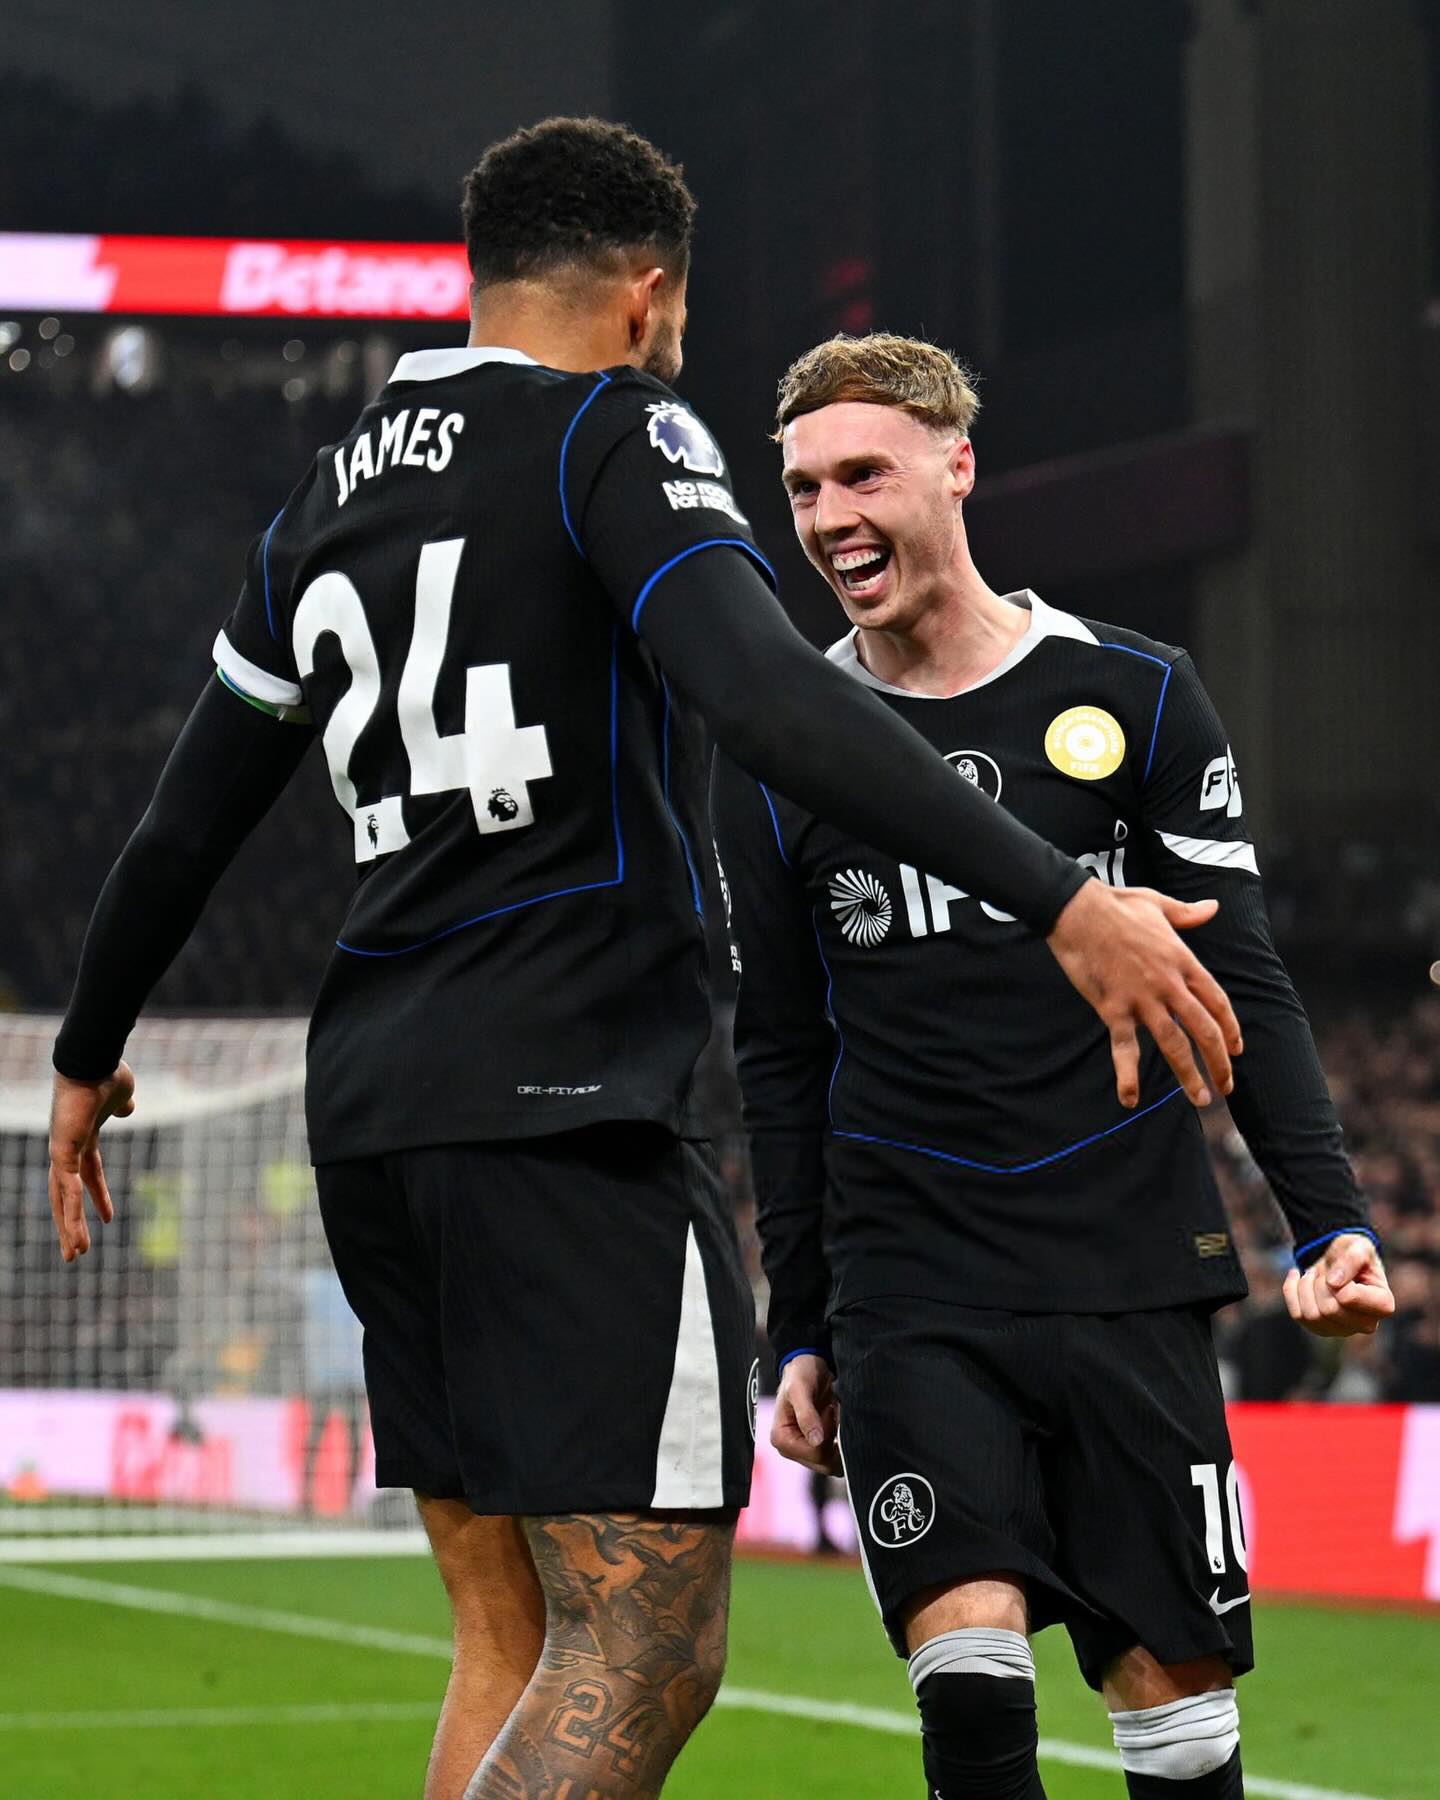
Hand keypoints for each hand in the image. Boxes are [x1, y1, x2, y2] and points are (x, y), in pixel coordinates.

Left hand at [48, 1062, 135, 1262]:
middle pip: (66, 1195)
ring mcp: (61, 1150)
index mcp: (82, 1138)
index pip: (88, 1175)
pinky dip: (69, 1210)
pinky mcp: (61, 1150)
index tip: (108, 1220)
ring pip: (62, 1198)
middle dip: (71, 1223)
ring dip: (68, 1227)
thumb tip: (128, 1108)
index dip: (98, 1197)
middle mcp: (67, 1147)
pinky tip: (74, 1231)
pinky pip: (66, 1187)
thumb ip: (122, 1106)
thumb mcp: (122, 1094)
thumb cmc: (107, 1072)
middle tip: (76, 1252)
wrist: (93, 1059)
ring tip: (75, 1255)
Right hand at [771, 1353, 841, 1474]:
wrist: (808, 1366)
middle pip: (823, 1463)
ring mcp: (804, 1450)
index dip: (827, 1433)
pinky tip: (836, 1420)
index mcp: (781, 1439)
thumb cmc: (800, 1374)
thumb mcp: (800, 1389)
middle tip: (832, 1411)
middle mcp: (790, 1449)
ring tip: (833, 1414)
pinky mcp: (817, 1447)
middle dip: (834, 1437)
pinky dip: (841, 1439)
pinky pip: (835, 1455)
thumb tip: (816, 1441)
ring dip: (838, 1438)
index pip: (814, 1453)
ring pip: (832, 1462)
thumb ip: (807, 1415)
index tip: (826, 1409)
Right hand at [1047, 881, 1240, 1108]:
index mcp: (1183, 961)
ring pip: (1174, 1045)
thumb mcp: (1159, 904)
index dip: (1231, 1029)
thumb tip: (1213, 907)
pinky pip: (1124, 1048)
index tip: (1237, 1049)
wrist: (1077, 910)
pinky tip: (1130, 1098)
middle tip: (1227, 1086)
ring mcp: (1142, 999)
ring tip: (1201, 1099)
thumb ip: (1189, 913)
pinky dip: (1128, 1075)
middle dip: (1220, 1062)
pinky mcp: (1113, 1008)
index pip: (1217, 1002)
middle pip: (1205, 1030)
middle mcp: (1169, 984)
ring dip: (1190, 1076)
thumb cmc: (1116, 905)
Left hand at [1284, 1234, 1393, 1337]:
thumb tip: (1333, 1283)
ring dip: (1305, 1286)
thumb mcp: (1358, 1246)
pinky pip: (1297, 1315)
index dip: (1337, 1278)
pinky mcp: (1321, 1329)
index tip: (1340, 1268)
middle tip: (1324, 1270)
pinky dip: (1291, 1291)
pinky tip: (1297, 1276)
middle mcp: (1367, 1324)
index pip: (1348, 1298)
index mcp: (1382, 1304)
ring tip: (1313, 1273)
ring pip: (1311, 1315)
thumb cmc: (1353, 1253)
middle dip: (1319, 1282)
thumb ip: (1351, 1259)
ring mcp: (1343, 1330)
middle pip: (1329, 1310)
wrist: (1338, 1259)